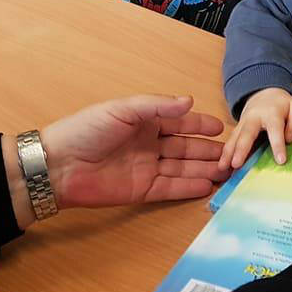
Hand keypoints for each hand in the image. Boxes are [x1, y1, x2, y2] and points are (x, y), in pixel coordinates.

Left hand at [4, 96, 225, 227]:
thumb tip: (189, 101)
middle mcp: (149, 143)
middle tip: (234, 154)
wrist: (57, 166)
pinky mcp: (142, 189)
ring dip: (204, 169)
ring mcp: (147, 167)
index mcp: (144, 121)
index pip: (180, 121)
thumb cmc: (85, 130)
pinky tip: (208, 185)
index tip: (222, 128)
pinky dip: (190, 186)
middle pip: (186, 147)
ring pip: (183, 168)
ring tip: (227, 171)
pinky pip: (171, 188)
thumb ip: (157, 106)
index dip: (201, 124)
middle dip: (208, 150)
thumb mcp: (122, 110)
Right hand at [219, 87, 291, 169]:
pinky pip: (230, 141)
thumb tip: (288, 139)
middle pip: (246, 133)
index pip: (275, 130)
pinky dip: (225, 154)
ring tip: (222, 168)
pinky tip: (222, 166)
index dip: (278, 145)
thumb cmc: (282, 106)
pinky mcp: (237, 130)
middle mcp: (253, 118)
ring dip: (227, 153)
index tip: (280, 161)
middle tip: (236, 164)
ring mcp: (242, 123)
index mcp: (272, 113)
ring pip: (234, 137)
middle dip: (241, 149)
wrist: (264, 93)